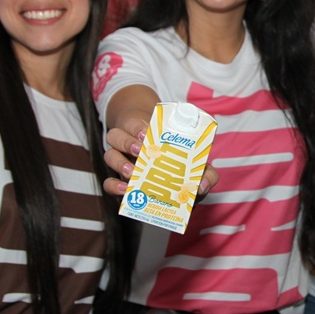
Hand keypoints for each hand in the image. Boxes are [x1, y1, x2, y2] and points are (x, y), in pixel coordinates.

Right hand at [102, 119, 217, 197]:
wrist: (173, 185)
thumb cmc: (185, 169)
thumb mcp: (197, 167)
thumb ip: (206, 174)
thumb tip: (201, 185)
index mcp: (146, 135)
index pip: (134, 123)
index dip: (137, 126)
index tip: (146, 133)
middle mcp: (130, 146)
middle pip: (115, 136)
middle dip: (126, 142)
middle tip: (140, 150)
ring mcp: (124, 164)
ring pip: (109, 155)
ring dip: (118, 162)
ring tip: (132, 171)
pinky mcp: (120, 183)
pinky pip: (108, 183)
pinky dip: (113, 186)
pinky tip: (124, 190)